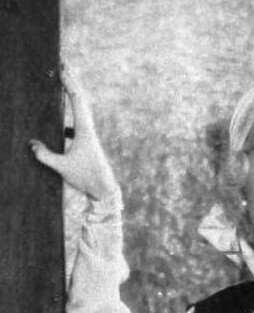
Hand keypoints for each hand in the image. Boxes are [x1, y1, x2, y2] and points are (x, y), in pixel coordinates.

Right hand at [30, 62, 118, 200]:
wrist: (105, 190)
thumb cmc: (86, 178)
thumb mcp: (63, 167)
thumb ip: (46, 156)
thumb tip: (31, 144)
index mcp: (84, 130)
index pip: (75, 99)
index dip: (68, 82)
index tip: (61, 68)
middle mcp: (89, 128)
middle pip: (80, 98)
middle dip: (72, 80)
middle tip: (64, 63)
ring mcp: (89, 134)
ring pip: (81, 107)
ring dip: (73, 93)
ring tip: (65, 81)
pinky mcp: (88, 142)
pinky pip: (79, 120)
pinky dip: (73, 111)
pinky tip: (67, 118)